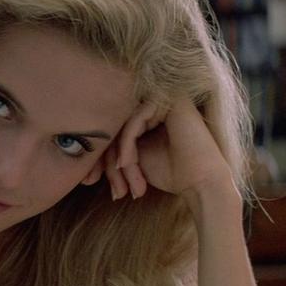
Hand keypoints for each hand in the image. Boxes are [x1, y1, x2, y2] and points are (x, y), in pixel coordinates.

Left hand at [102, 99, 235, 200]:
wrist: (202, 184)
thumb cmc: (172, 173)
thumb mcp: (133, 158)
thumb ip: (114, 145)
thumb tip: (83, 147)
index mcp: (151, 113)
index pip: (116, 127)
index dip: (102, 155)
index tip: (94, 182)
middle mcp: (158, 101)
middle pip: (117, 124)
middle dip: (106, 159)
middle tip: (106, 186)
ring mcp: (165, 98)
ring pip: (123, 124)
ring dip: (118, 157)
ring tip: (123, 184)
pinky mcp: (171, 101)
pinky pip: (134, 121)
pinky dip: (126, 145)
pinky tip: (126, 164)